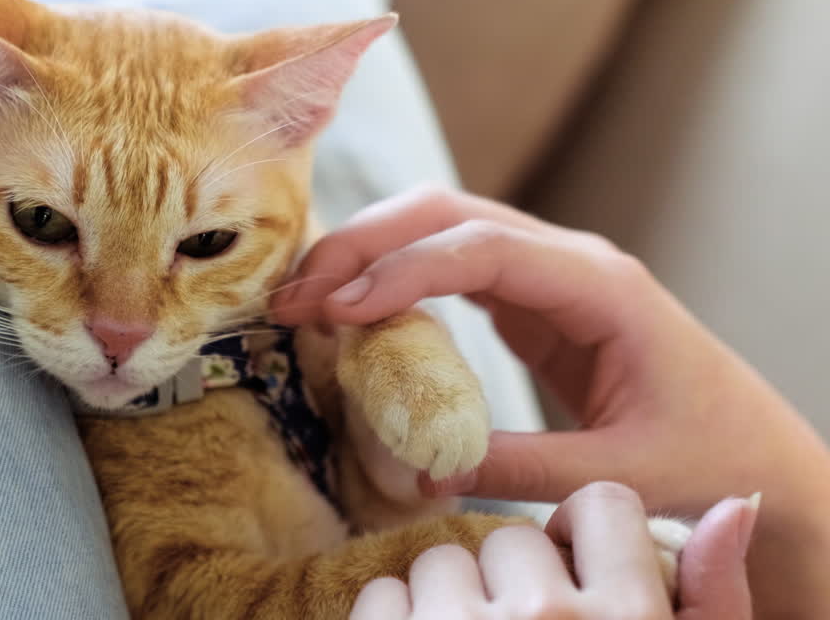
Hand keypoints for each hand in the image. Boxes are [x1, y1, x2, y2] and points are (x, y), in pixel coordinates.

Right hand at [273, 186, 829, 617]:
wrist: (757, 453)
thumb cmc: (709, 455)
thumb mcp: (620, 473)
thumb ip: (521, 466)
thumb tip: (422, 469)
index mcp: (600, 286)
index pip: (484, 249)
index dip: (403, 269)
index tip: (337, 308)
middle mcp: (568, 262)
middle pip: (448, 213)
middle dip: (364, 243)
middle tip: (293, 294)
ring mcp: (547, 274)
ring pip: (441, 227)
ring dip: (368, 252)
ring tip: (302, 298)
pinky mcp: (530, 301)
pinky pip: (449, 268)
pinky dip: (393, 278)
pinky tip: (350, 311)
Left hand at [348, 483, 756, 619]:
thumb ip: (711, 601)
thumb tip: (731, 505)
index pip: (603, 507)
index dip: (583, 539)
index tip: (575, 576)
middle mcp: (546, 618)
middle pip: (511, 537)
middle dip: (512, 582)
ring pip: (440, 561)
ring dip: (449, 603)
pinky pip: (383, 594)